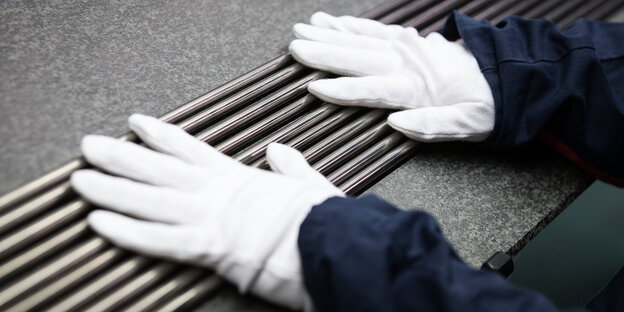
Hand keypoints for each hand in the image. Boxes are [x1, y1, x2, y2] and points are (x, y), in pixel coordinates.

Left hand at [71, 114, 342, 309]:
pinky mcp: (210, 247)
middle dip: (122, 157)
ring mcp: (212, 217)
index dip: (160, 136)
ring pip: (152, 201)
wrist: (333, 242)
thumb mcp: (308, 184)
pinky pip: (161, 240)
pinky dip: (129, 232)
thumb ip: (290, 166)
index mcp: (240, 178)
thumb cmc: (322, 219)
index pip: (191, 150)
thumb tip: (278, 150)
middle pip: (160, 170)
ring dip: (113, 189)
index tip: (135, 122)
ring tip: (81, 180)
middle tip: (90, 146)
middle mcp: (219, 192)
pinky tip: (101, 222)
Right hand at [289, 12, 494, 141]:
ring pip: (361, 39)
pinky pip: (375, 30)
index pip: (371, 90)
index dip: (342, 90)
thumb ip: (430, 126)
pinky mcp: (408, 40)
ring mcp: (406, 48)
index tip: (314, 88)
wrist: (504, 76)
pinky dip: (352, 25)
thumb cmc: (482, 107)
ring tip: (304, 28)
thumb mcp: (465, 125)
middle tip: (295, 46)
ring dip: (331, 33)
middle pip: (358, 58)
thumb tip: (395, 123)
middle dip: (324, 52)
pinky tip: (334, 21)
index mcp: (415, 89)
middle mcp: (406, 64)